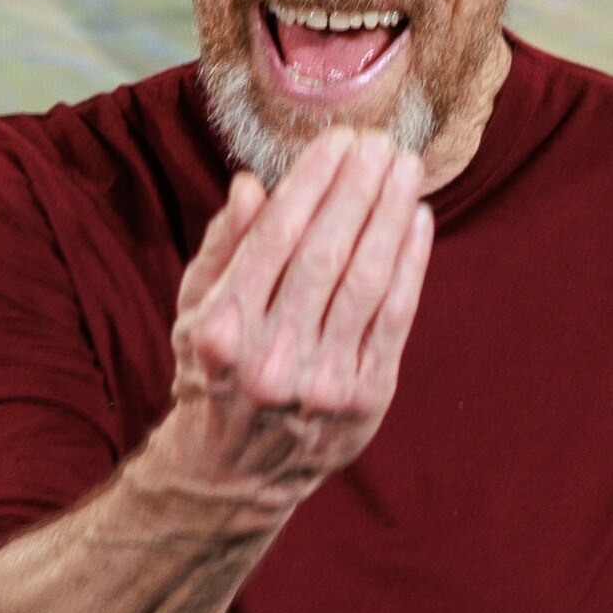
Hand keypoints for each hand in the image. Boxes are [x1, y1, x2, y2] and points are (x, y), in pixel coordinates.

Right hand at [164, 130, 433, 518]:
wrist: (236, 472)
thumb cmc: (215, 373)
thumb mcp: (194, 311)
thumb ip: (222, 248)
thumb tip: (251, 185)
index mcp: (222, 329)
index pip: (275, 237)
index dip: (313, 182)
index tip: (338, 140)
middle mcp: (270, 358)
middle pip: (326, 254)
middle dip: (358, 189)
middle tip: (381, 143)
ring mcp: (321, 382)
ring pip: (366, 281)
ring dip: (390, 216)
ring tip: (406, 169)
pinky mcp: (364, 399)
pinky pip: (394, 318)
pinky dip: (410, 265)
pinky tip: (417, 221)